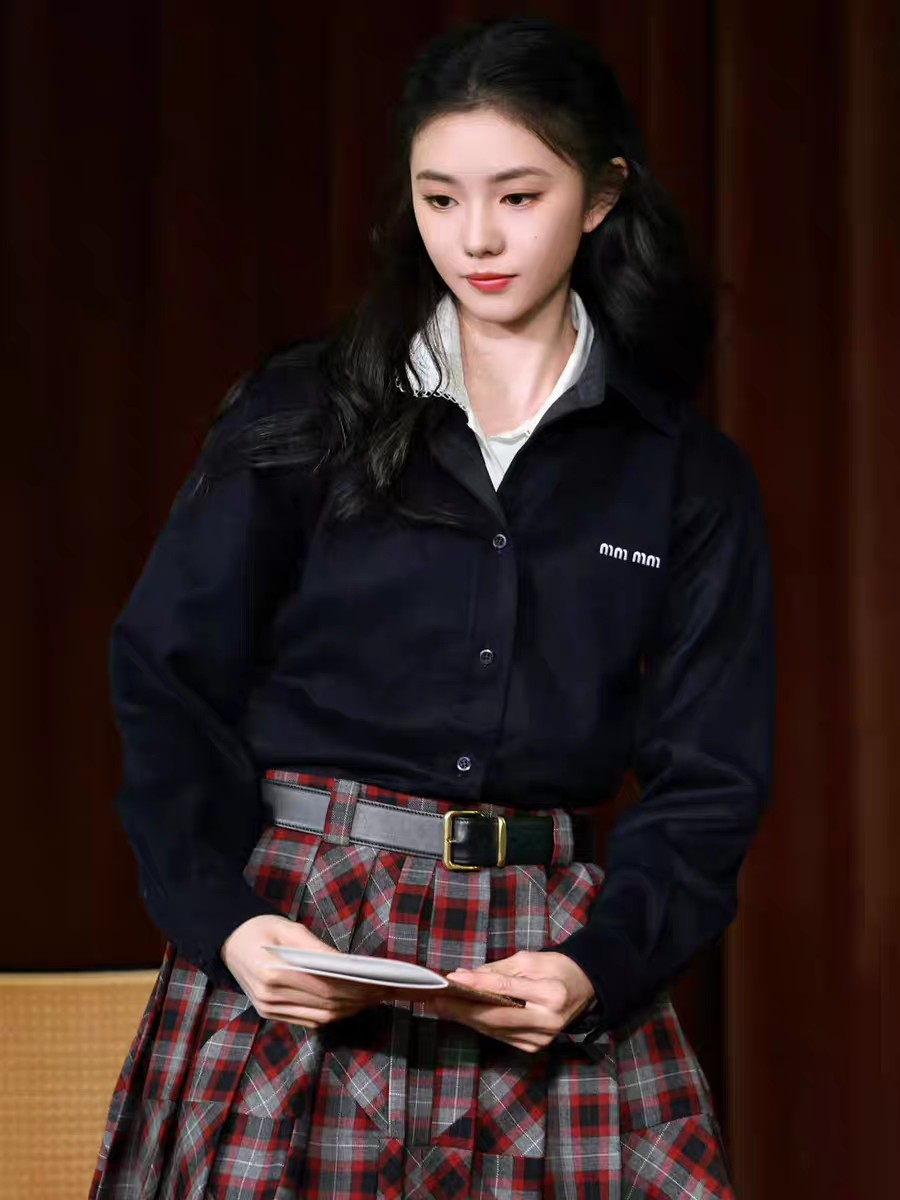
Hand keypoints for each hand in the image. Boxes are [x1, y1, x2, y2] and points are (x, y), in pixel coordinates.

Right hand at [221, 914, 391, 1029]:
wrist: (228, 939)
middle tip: (387, 991)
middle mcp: (270, 997)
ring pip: (320, 1017)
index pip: (325, 987)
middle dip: (360, 1000)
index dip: (356, 988)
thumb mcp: (290, 929)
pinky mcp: (270, 1014)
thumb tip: (350, 965)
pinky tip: (353, 1004)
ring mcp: (269, 1009)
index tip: (381, 983)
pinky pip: (309, 1020)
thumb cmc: (262, 928)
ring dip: (350, 1010)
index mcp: (273, 973)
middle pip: (326, 1005)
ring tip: (376, 998)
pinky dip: (333, 1014)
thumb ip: (319, 949)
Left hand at [422, 951, 595, 1052]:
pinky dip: (480, 1025)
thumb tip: (463, 977)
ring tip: (442, 1006)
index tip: (452, 980)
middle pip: (496, 1016)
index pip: (506, 989)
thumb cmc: (556, 969)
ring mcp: (541, 1039)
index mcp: (551, 993)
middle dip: (462, 1008)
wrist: (583, 990)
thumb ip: (496, 971)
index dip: (477, 985)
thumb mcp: (530, 960)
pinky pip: (500, 1036)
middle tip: (436, 999)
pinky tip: (462, 1015)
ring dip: (466, 1017)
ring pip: (494, 1029)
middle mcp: (547, 1021)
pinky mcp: (533, 1047)